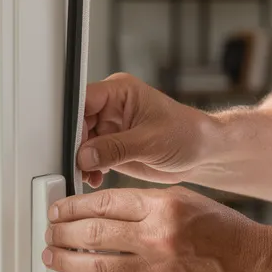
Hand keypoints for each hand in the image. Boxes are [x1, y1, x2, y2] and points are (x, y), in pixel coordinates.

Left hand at [43, 187, 265, 271]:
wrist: (250, 263)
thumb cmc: (221, 230)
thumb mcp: (184, 198)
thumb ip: (143, 202)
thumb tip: (101, 206)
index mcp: (162, 207)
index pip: (104, 202)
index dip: (73, 206)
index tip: (59, 209)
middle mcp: (155, 237)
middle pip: (93, 232)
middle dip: (62, 231)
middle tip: (49, 230)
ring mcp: (154, 269)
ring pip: (95, 264)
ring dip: (64, 260)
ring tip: (49, 255)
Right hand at [77, 74, 210, 187]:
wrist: (202, 154)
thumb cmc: (187, 134)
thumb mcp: (151, 141)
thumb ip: (115, 148)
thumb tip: (85, 155)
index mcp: (119, 92)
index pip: (83, 100)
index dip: (73, 120)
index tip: (70, 143)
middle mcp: (111, 108)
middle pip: (77, 122)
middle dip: (75, 146)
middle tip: (77, 165)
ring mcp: (110, 129)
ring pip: (80, 143)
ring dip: (80, 161)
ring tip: (87, 175)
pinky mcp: (111, 148)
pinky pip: (89, 158)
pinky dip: (89, 170)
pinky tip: (95, 179)